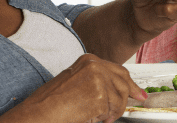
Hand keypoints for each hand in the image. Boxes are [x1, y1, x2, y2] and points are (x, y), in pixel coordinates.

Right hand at [0, 54, 145, 122]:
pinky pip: (111, 110)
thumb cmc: (52, 102)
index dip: (130, 84)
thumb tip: (118, 90)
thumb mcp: (78, 82)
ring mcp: (98, 79)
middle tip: (126, 107)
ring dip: (113, 111)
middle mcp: (95, 66)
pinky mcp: (99, 95)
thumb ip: (99, 82)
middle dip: (129, 96)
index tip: (138, 92)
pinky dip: (103, 118)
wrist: (39, 113)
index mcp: (89, 60)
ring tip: (98, 116)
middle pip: (124, 81)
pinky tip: (90, 116)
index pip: (118, 70)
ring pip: (120, 98)